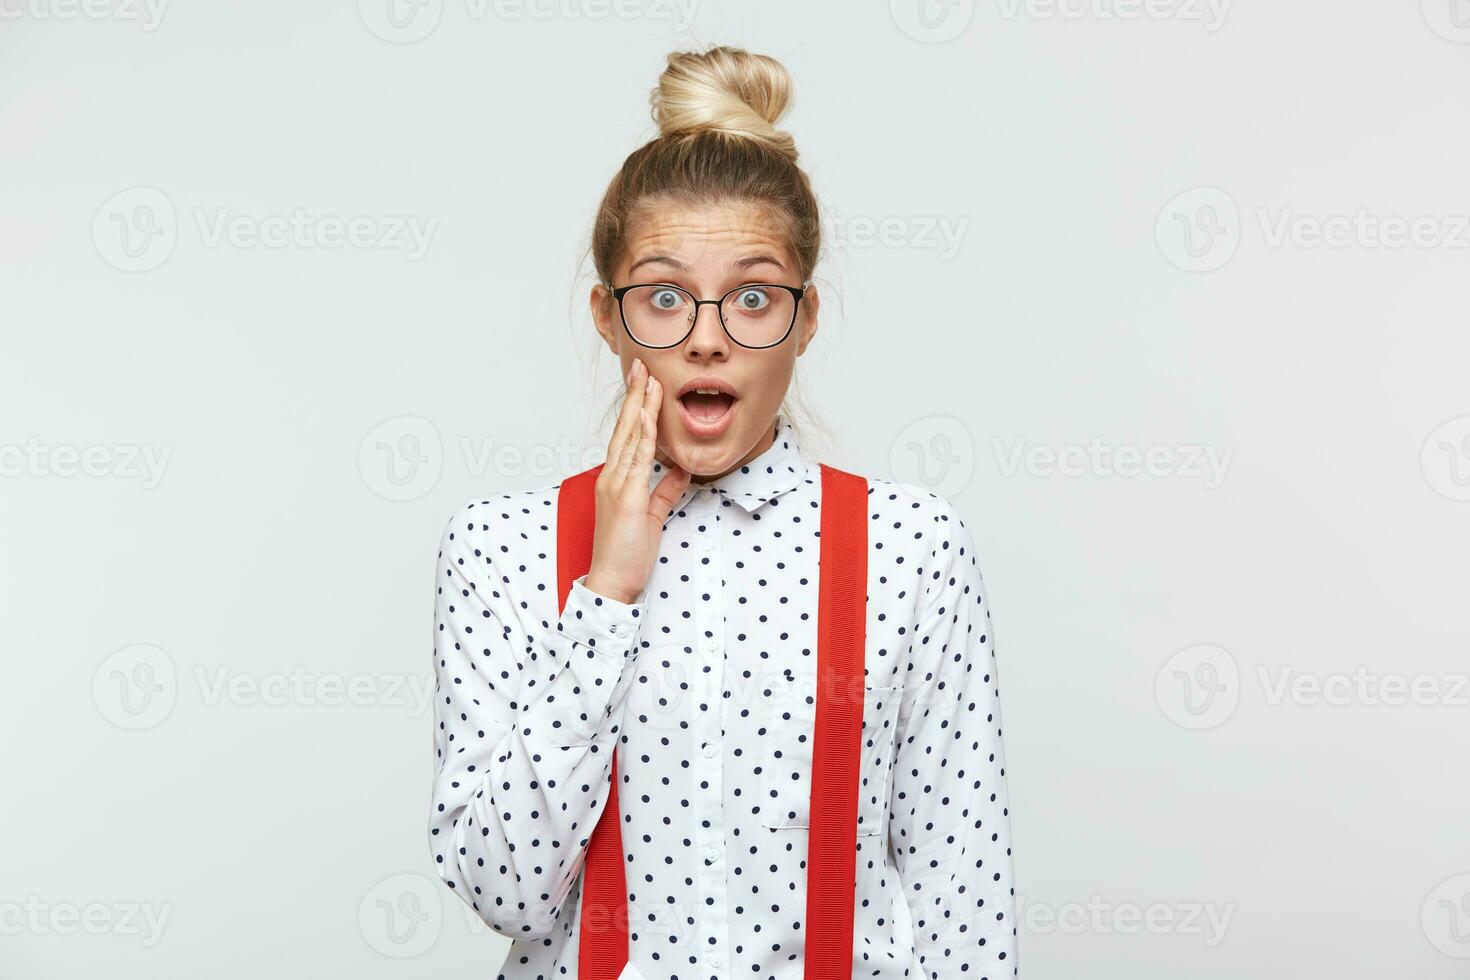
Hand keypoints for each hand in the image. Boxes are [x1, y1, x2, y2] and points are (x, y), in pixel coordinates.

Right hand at [583, 357, 691, 604]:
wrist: (611, 581)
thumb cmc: (627, 552)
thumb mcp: (652, 514)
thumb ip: (665, 490)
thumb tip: (681, 471)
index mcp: (615, 480)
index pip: (626, 436)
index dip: (636, 408)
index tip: (643, 383)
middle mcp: (612, 477)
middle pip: (625, 428)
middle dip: (635, 395)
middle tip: (642, 366)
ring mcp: (617, 485)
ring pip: (631, 437)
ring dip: (641, 406)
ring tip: (649, 379)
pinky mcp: (628, 498)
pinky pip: (638, 461)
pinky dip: (644, 435)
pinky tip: (649, 415)